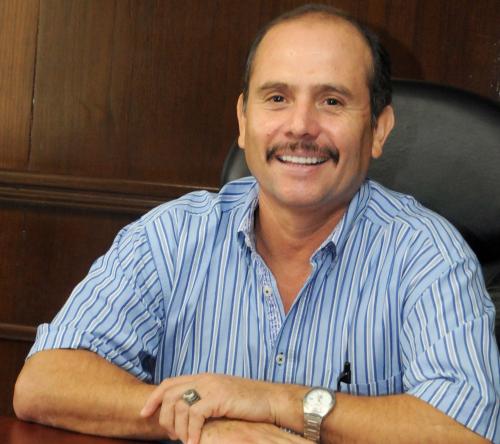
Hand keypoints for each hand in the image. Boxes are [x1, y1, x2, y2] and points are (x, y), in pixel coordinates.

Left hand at [140, 373, 302, 443]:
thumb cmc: (249, 403)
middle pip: (169, 393)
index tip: (143, 413)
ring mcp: (211, 386)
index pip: (169, 383)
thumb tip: (187, 415)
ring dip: (177, 427)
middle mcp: (204, 378)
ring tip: (184, 441)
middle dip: (162, 416)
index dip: (154, 398)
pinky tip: (193, 443)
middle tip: (169, 435)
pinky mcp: (218, 397)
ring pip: (178, 405)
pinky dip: (190, 432)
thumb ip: (205, 401)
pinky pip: (194, 415)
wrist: (271, 399)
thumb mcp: (222, 398)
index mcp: (203, 377)